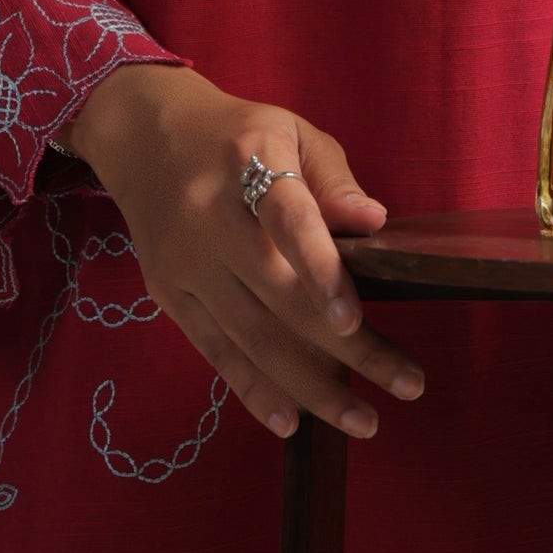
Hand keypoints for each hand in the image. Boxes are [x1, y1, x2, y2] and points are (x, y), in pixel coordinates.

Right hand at [63, 64, 423, 440]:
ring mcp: (184, 261)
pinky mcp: (168, 294)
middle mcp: (208, 216)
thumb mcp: (291, 131)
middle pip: (279, 295)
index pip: (288, 221)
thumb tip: (374, 222)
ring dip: (311, 386)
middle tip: (408, 383)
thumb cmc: (237, 134)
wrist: (144, 134)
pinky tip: (292, 421)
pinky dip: (253, 390)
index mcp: (247, 161)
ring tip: (364, 420)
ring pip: (251, 337)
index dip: (320, 271)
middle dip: (348, 350)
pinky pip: (215, 351)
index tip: (354, 321)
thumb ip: (333, 180)